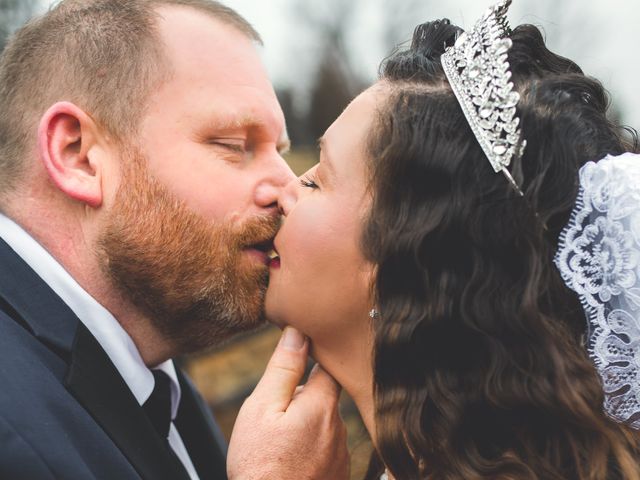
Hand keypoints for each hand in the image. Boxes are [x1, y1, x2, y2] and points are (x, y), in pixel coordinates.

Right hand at [227, 327, 349, 479]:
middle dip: (301, 399)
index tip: (299, 357)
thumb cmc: (260, 465)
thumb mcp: (262, 408)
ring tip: (277, 445)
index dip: (313, 358)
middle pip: (323, 398)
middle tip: (274, 418)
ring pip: (322, 425)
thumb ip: (283, 368)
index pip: (328, 367)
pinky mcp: (337, 475)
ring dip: (304, 426)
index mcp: (323, 406)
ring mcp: (340, 456)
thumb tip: (298, 332)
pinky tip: (288, 462)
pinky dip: (308, 450)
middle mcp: (340, 429)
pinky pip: (323, 450)